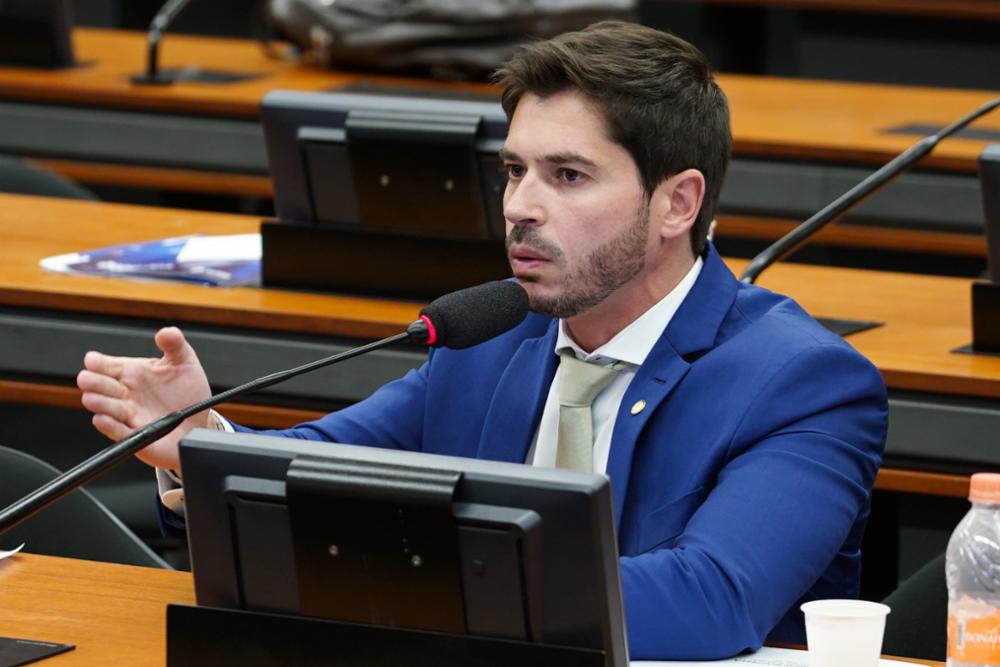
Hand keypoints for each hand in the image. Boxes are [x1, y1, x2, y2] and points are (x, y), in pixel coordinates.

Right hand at [76, 327, 210, 471]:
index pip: (109, 365)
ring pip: (107, 409)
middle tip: (86, 379)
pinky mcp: (136, 436)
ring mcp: (130, 414)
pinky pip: (119, 432)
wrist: (199, 421)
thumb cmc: (188, 392)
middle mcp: (127, 394)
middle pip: (103, 386)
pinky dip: (110, 427)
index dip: (99, 363)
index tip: (92, 360)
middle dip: (93, 383)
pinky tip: (102, 420)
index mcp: (133, 373)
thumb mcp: (185, 363)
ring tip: (91, 398)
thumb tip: (167, 332)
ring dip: (99, 404)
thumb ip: (175, 345)